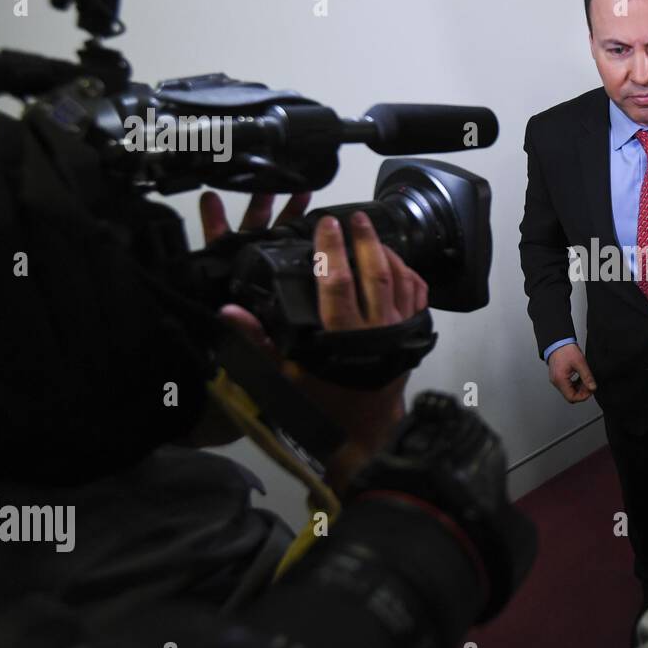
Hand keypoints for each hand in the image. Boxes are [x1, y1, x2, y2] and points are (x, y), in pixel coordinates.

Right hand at [202, 192, 428, 492]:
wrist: (365, 431)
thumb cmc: (323, 402)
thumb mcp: (286, 374)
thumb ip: (259, 340)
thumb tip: (229, 311)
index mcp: (343, 337)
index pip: (337, 282)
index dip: (330, 249)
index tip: (325, 225)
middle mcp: (377, 329)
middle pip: (375, 272)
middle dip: (364, 240)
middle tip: (352, 217)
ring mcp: (401, 331)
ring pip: (400, 279)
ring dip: (387, 252)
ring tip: (371, 233)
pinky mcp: (415, 335)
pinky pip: (418, 294)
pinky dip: (409, 272)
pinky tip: (396, 260)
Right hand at [547, 343, 596, 402]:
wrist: (558, 341)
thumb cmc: (565, 350)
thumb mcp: (580, 363)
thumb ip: (587, 377)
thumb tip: (592, 387)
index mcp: (560, 380)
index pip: (572, 397)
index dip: (583, 396)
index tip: (590, 390)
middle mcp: (556, 382)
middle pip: (570, 395)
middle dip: (582, 392)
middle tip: (589, 385)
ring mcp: (556, 379)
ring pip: (569, 391)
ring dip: (579, 388)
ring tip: (586, 380)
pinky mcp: (558, 376)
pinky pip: (567, 385)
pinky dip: (575, 384)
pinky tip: (580, 377)